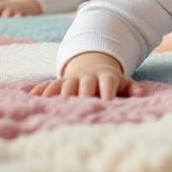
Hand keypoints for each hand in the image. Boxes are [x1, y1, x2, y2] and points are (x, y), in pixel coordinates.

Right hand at [28, 51, 144, 99]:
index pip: (108, 82)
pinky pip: (49, 85)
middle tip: (81, 106)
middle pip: (86, 83)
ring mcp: (72, 78)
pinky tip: (32, 96)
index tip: (108, 102)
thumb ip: (131, 87)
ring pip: (66, 84)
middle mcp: (88, 77)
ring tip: (55, 106)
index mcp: (106, 76)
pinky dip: (41, 90)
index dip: (108, 91)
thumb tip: (139, 93)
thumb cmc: (110, 81)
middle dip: (83, 93)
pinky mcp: (60, 83)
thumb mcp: (122, 81)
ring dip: (61, 94)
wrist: (92, 65)